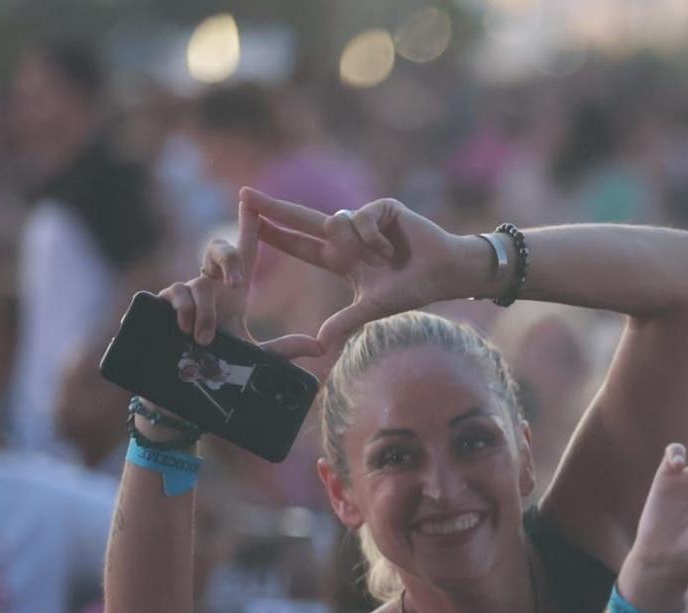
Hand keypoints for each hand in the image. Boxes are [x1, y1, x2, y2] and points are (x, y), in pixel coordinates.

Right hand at [157, 200, 322, 358]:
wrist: (189, 382)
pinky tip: (183, 327)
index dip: (248, 223)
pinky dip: (181, 310)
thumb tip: (320, 347)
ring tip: (206, 338)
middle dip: (228, 260)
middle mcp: (211, 282)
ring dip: (204, 311)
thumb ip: (286, 348)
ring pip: (197, 284)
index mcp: (234, 287)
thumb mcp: (258, 355)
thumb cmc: (226, 363)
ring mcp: (187, 290)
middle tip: (238, 285)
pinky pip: (174, 294)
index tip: (251, 199)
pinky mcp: (165, 303)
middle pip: (218, 248)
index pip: (245, 249)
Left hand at [241, 187, 492, 350]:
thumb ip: (344, 322)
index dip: (276, 236)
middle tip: (242, 194)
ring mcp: (364, 219)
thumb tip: (318, 344)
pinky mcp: (382, 207)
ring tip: (383, 260)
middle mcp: (349, 236)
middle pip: (303, 218)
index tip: (250, 225)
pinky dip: (374, 239)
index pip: (301, 245)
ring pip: (336, 222)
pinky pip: (360, 219)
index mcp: (342, 258)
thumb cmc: (413, 289)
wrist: (445, 273)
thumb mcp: (371, 308)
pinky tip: (391, 249)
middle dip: (273, 207)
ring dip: (357, 246)